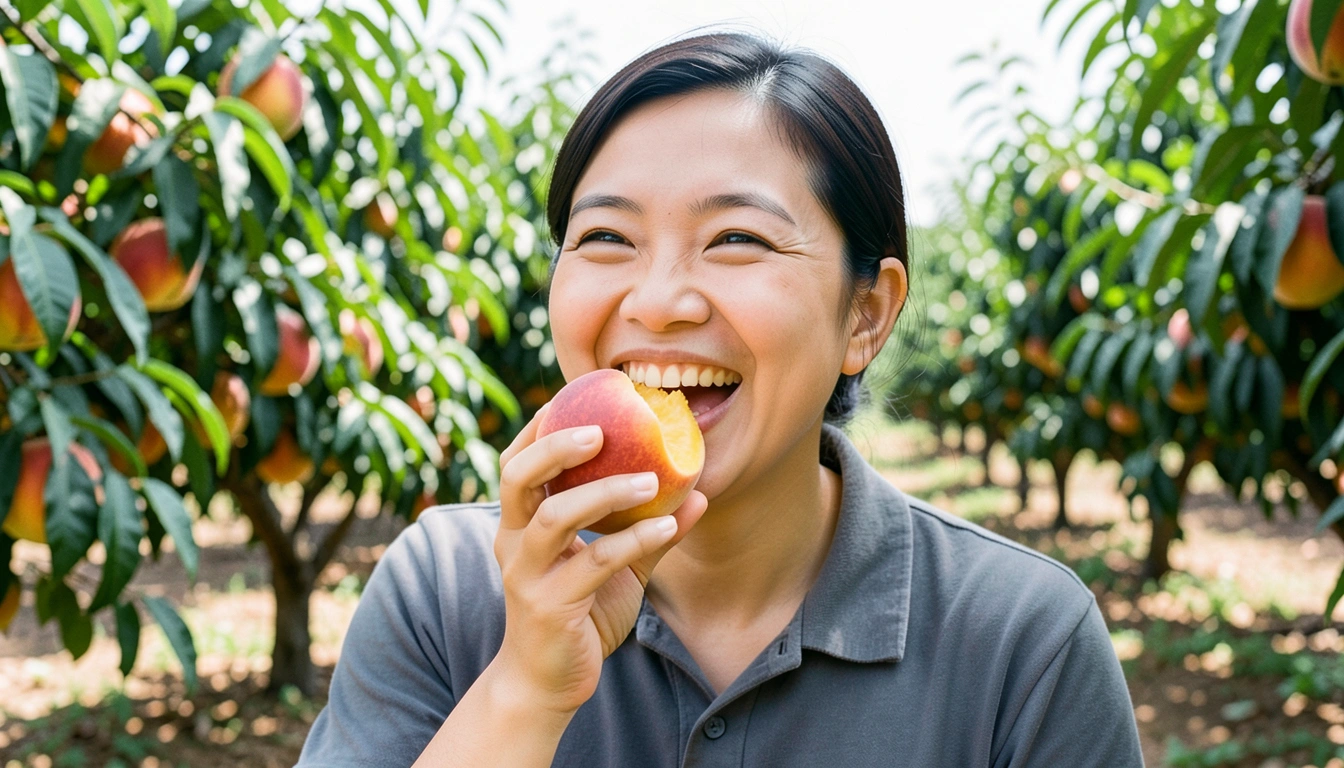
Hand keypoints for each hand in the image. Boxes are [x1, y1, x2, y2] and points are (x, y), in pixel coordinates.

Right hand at [489, 403, 706, 715]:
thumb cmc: (580, 615)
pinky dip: (633, 540)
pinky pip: (594, 563)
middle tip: (602, 430)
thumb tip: (698, 492)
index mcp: (520, 526)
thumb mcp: (617, 567)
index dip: (540, 430)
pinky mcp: (549, 606)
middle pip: (518, 478)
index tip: (573, 398)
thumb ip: (649, 529)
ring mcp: (527, 575)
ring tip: (653, 480)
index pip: (517, 464)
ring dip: (604, 492)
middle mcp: (514, 543)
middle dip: (555, 447)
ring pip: (555, 517)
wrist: (548, 683)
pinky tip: (669, 526)